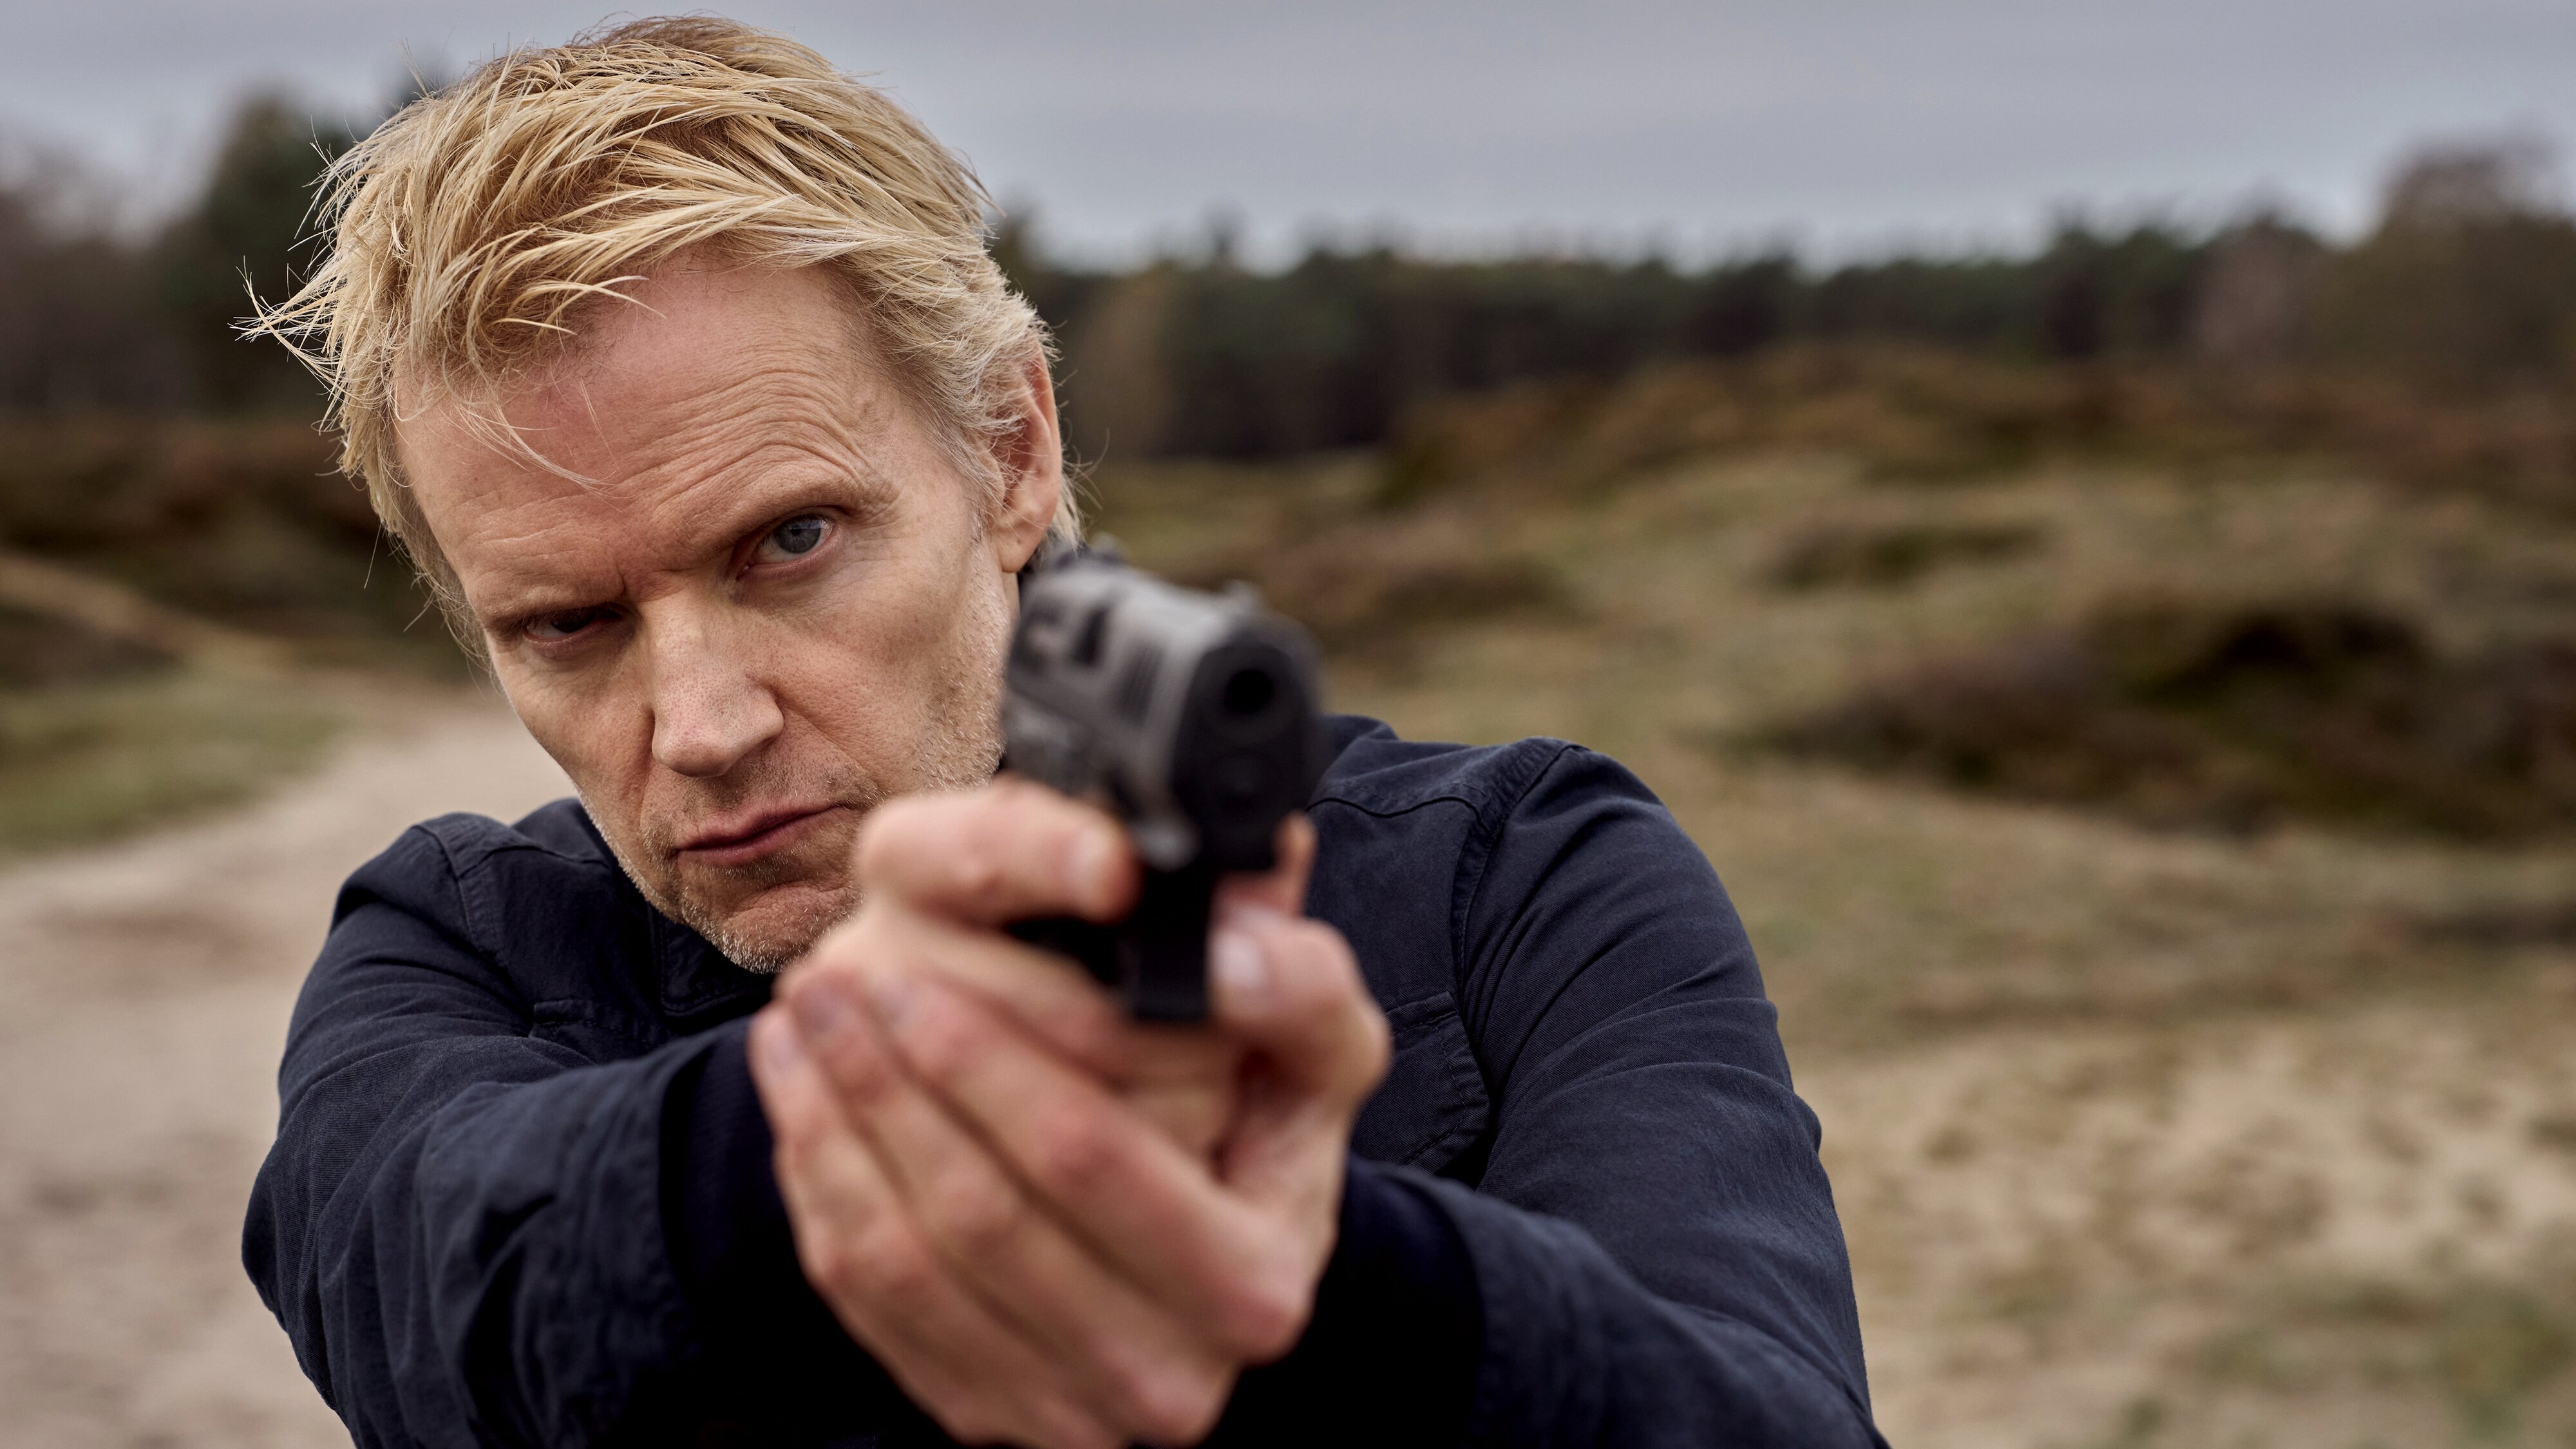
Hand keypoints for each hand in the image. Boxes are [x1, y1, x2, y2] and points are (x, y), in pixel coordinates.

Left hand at [749, 781, 1389, 1448]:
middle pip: (982, 1213)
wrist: (1223, 1232)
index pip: (1090, 1157)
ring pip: (907, 1261)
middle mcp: (1165, 1377)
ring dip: (838, 1127)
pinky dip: (823, 1189)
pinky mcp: (987, 1412)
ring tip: (802, 1019)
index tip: (910, 971)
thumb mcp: (1317, 1045)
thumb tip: (1226, 950)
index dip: (992, 1060)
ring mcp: (1068, 1410)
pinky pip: (870, 1302)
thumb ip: (1296, 986)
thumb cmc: (1263, 1113)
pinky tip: (804, 1096)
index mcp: (1252, 1284)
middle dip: (891, 1084)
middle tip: (830, 976)